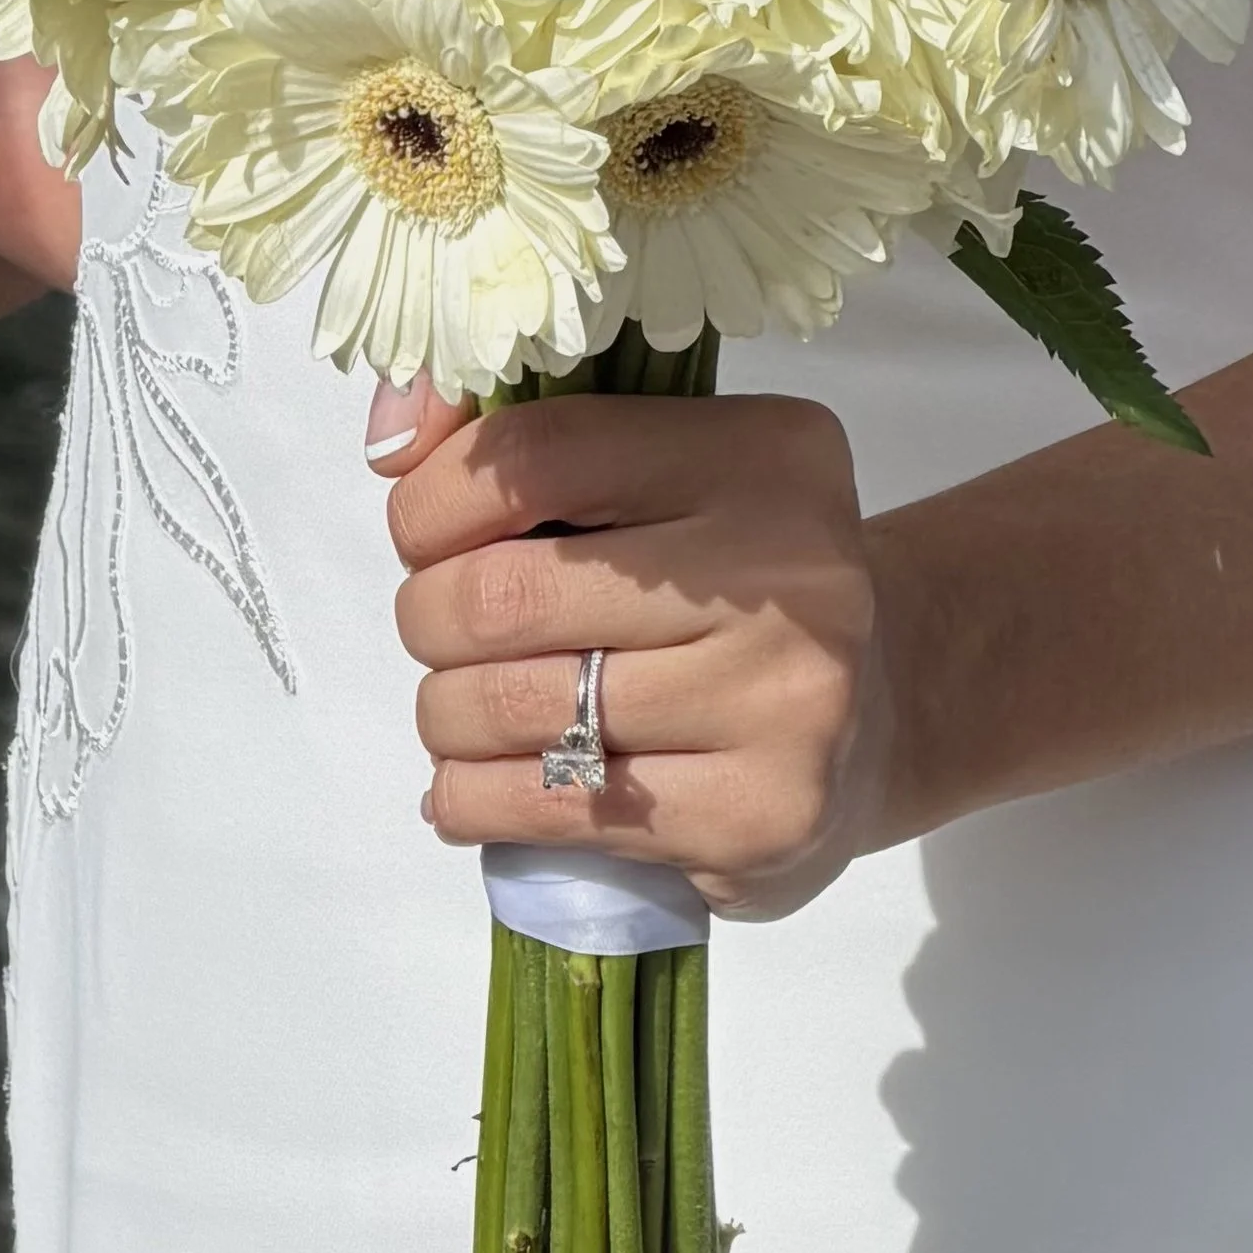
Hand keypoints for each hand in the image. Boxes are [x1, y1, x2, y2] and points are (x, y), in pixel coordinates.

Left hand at [370, 380, 897, 920]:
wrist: (864, 725)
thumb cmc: (718, 588)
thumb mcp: (650, 478)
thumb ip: (511, 436)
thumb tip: (388, 437)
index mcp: (760, 455)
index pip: (532, 456)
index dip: (432, 503)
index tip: (426, 537)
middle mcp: (790, 572)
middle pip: (503, 594)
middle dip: (429, 620)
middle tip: (446, 633)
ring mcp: (782, 703)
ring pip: (509, 708)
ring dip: (445, 715)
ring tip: (468, 711)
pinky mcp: (758, 817)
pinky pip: (544, 807)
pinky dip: (471, 799)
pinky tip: (483, 784)